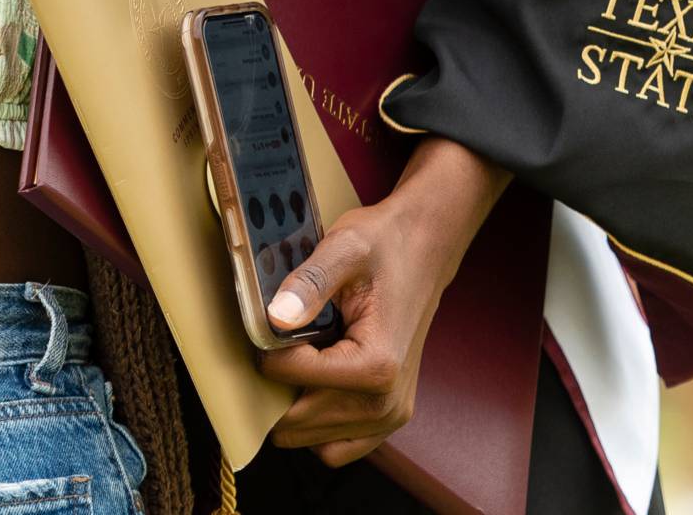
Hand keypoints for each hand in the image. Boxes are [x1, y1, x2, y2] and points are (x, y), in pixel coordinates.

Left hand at [257, 138, 508, 466]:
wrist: (424, 249)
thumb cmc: (386, 245)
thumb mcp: (345, 247)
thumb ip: (309, 283)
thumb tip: (276, 318)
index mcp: (376, 364)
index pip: (290, 376)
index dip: (268, 348)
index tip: (274, 322)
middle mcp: (386, 402)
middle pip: (297, 421)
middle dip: (276, 385)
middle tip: (279, 343)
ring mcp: (390, 416)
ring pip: (311, 440)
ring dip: (293, 407)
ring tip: (298, 362)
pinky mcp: (388, 419)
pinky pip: (336, 447)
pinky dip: (316, 425)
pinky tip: (313, 386)